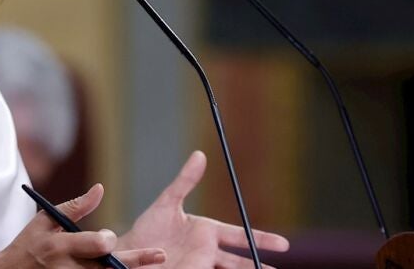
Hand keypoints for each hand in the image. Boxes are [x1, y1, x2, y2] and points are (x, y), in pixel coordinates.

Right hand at [0, 183, 166, 268]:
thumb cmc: (29, 244)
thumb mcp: (45, 221)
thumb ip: (75, 207)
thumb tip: (100, 189)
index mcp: (60, 247)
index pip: (95, 245)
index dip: (108, 241)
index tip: (109, 238)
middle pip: (109, 268)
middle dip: (135, 261)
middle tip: (160, 256)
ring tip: (151, 265)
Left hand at [118, 151, 288, 268]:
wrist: (128, 251)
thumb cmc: (148, 228)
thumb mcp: (167, 202)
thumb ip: (185, 181)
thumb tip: (200, 155)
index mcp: (207, 231)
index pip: (240, 236)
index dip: (262, 239)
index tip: (284, 245)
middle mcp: (207, 251)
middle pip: (240, 261)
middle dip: (259, 266)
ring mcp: (199, 265)